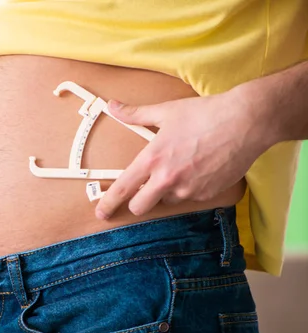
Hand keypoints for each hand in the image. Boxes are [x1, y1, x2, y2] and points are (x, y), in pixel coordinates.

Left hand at [95, 88, 271, 218]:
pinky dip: (189, 188)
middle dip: (138, 202)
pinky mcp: (207, 194)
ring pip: (167, 201)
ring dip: (167, 192)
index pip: (122, 189)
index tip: (101, 212)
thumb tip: (113, 107)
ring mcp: (188, 189)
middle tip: (143, 191)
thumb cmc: (205, 114)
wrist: (246, 121)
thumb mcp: (166, 111)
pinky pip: (190, 197)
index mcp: (152, 159)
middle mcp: (167, 179)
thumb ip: (136, 114)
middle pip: (140, 207)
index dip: (108, 204)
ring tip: (181, 167)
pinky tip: (199, 169)